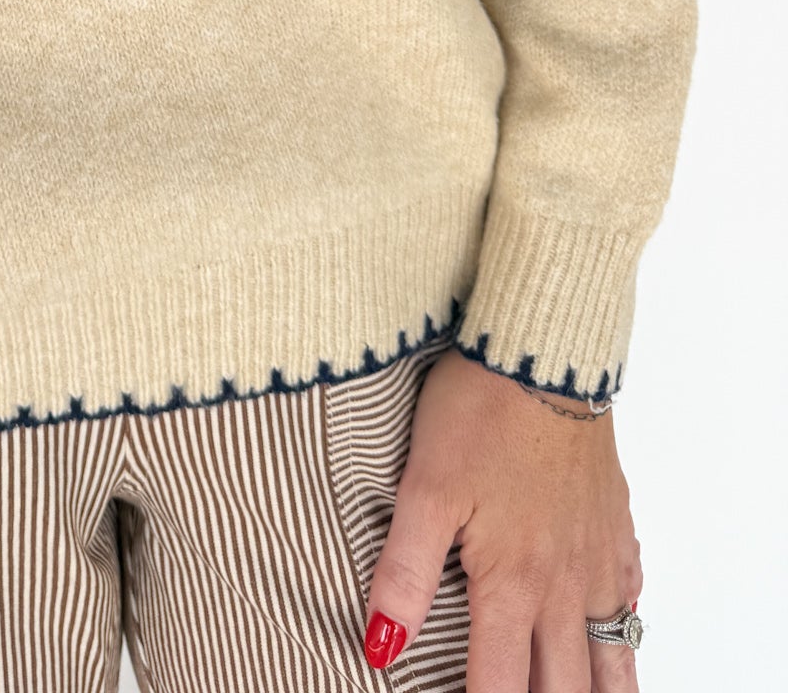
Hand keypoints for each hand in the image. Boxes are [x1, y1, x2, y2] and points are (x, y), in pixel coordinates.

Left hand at [364, 345, 642, 689]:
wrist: (544, 352)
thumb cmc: (482, 410)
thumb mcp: (424, 489)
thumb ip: (404, 575)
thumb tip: (380, 647)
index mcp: (514, 582)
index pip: (500, 687)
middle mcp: (565, 583)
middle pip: (564, 688)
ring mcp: (598, 556)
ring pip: (612, 656)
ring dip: (596, 691)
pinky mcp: (616, 525)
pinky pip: (629, 600)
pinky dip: (620, 633)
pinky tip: (608, 634)